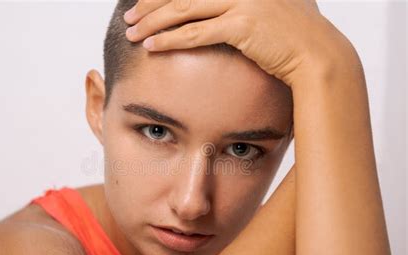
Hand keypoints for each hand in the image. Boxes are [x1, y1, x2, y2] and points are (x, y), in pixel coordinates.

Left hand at [123, 0, 353, 85]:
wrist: (320, 55)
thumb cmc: (295, 38)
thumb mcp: (272, 9)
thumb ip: (247, 4)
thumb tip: (227, 12)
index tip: (146, 4)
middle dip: (151, 5)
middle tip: (130, 17)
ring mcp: (242, 1)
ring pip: (184, 9)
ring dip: (153, 21)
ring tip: (131, 32)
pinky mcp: (242, 25)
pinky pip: (197, 32)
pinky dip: (170, 39)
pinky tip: (151, 46)